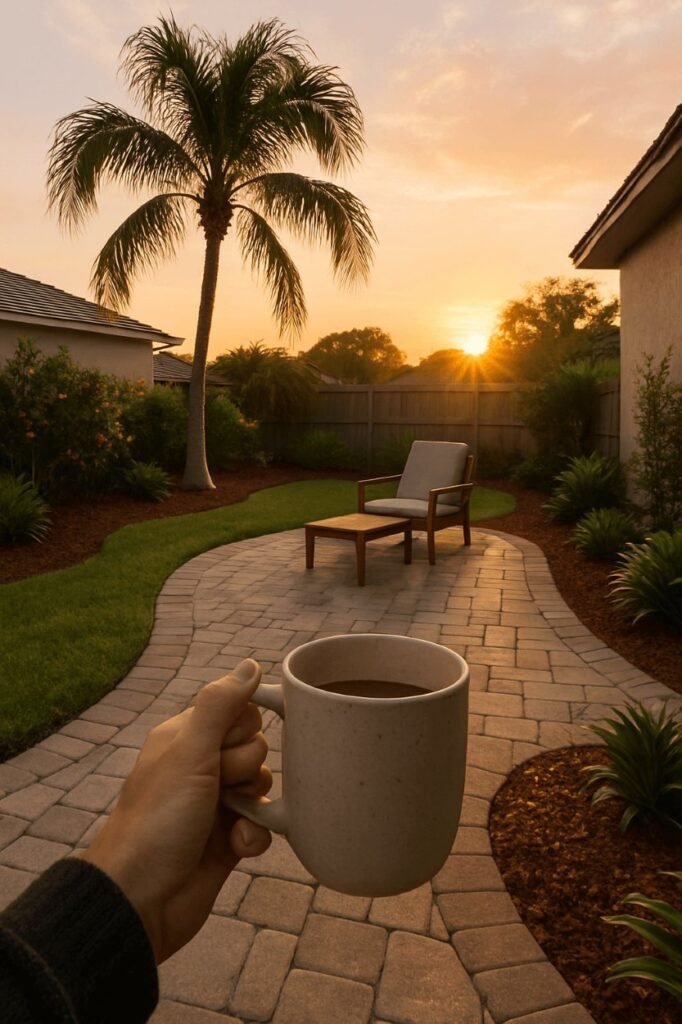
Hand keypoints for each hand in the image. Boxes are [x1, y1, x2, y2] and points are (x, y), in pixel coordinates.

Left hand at [80, 659, 271, 961]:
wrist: (142, 898)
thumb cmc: (159, 819)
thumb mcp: (189, 752)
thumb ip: (221, 704)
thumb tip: (251, 663)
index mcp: (186, 738)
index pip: (239, 711)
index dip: (241, 729)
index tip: (221, 749)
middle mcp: (202, 766)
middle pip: (256, 747)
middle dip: (246, 769)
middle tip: (217, 788)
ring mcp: (216, 804)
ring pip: (264, 785)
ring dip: (253, 804)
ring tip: (228, 820)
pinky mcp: (229, 840)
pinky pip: (263, 824)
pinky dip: (254, 836)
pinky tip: (236, 846)